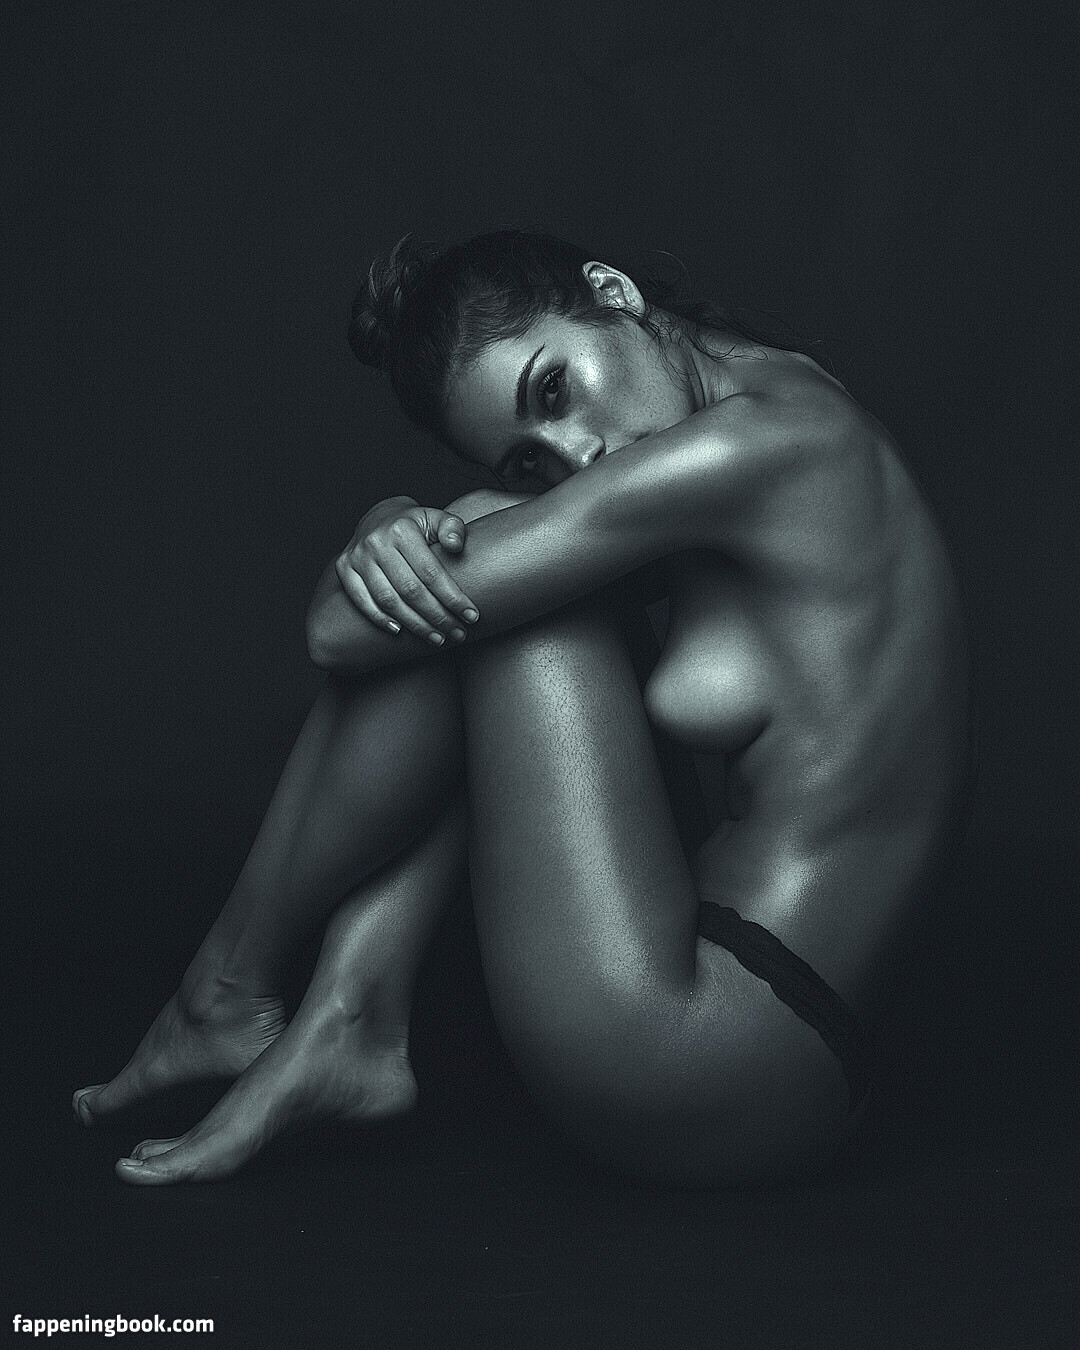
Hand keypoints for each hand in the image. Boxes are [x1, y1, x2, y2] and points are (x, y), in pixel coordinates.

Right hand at [335, 496, 478, 644]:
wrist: (378, 517)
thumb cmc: (415, 524)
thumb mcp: (437, 518)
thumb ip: (453, 528)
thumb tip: (455, 545)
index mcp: (402, 529)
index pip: (431, 572)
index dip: (453, 598)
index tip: (472, 616)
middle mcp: (376, 542)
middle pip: (411, 590)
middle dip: (438, 616)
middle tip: (457, 633)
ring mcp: (357, 556)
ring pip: (388, 600)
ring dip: (414, 624)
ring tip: (437, 638)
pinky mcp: (344, 568)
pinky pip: (361, 601)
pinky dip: (380, 619)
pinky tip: (400, 632)